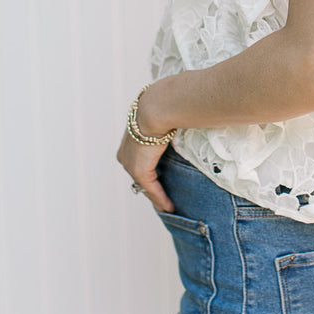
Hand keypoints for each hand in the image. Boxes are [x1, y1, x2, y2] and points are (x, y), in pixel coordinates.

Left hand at [116, 89, 174, 211]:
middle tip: (165, 198)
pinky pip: (151, 189)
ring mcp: (130, 163)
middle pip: (140, 175)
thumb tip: (187, 115)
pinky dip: (161, 199)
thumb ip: (171, 122)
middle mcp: (125, 153)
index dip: (152, 170)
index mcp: (129, 139)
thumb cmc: (166, 105)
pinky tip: (170, 208)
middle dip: (152, 187)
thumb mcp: (164, 115)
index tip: (163, 179)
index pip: (140, 159)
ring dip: (157, 196)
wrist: (158, 107)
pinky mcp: (139, 171)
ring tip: (168, 206)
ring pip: (145, 185)